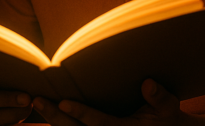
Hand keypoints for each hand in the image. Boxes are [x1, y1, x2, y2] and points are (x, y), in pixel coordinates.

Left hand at [31, 79, 193, 125]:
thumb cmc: (168, 119)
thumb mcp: (169, 108)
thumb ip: (160, 98)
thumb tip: (148, 84)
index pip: (98, 123)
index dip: (80, 113)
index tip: (64, 102)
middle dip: (54, 117)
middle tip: (37, 100)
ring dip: (52, 121)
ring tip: (35, 104)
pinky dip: (60, 125)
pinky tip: (45, 114)